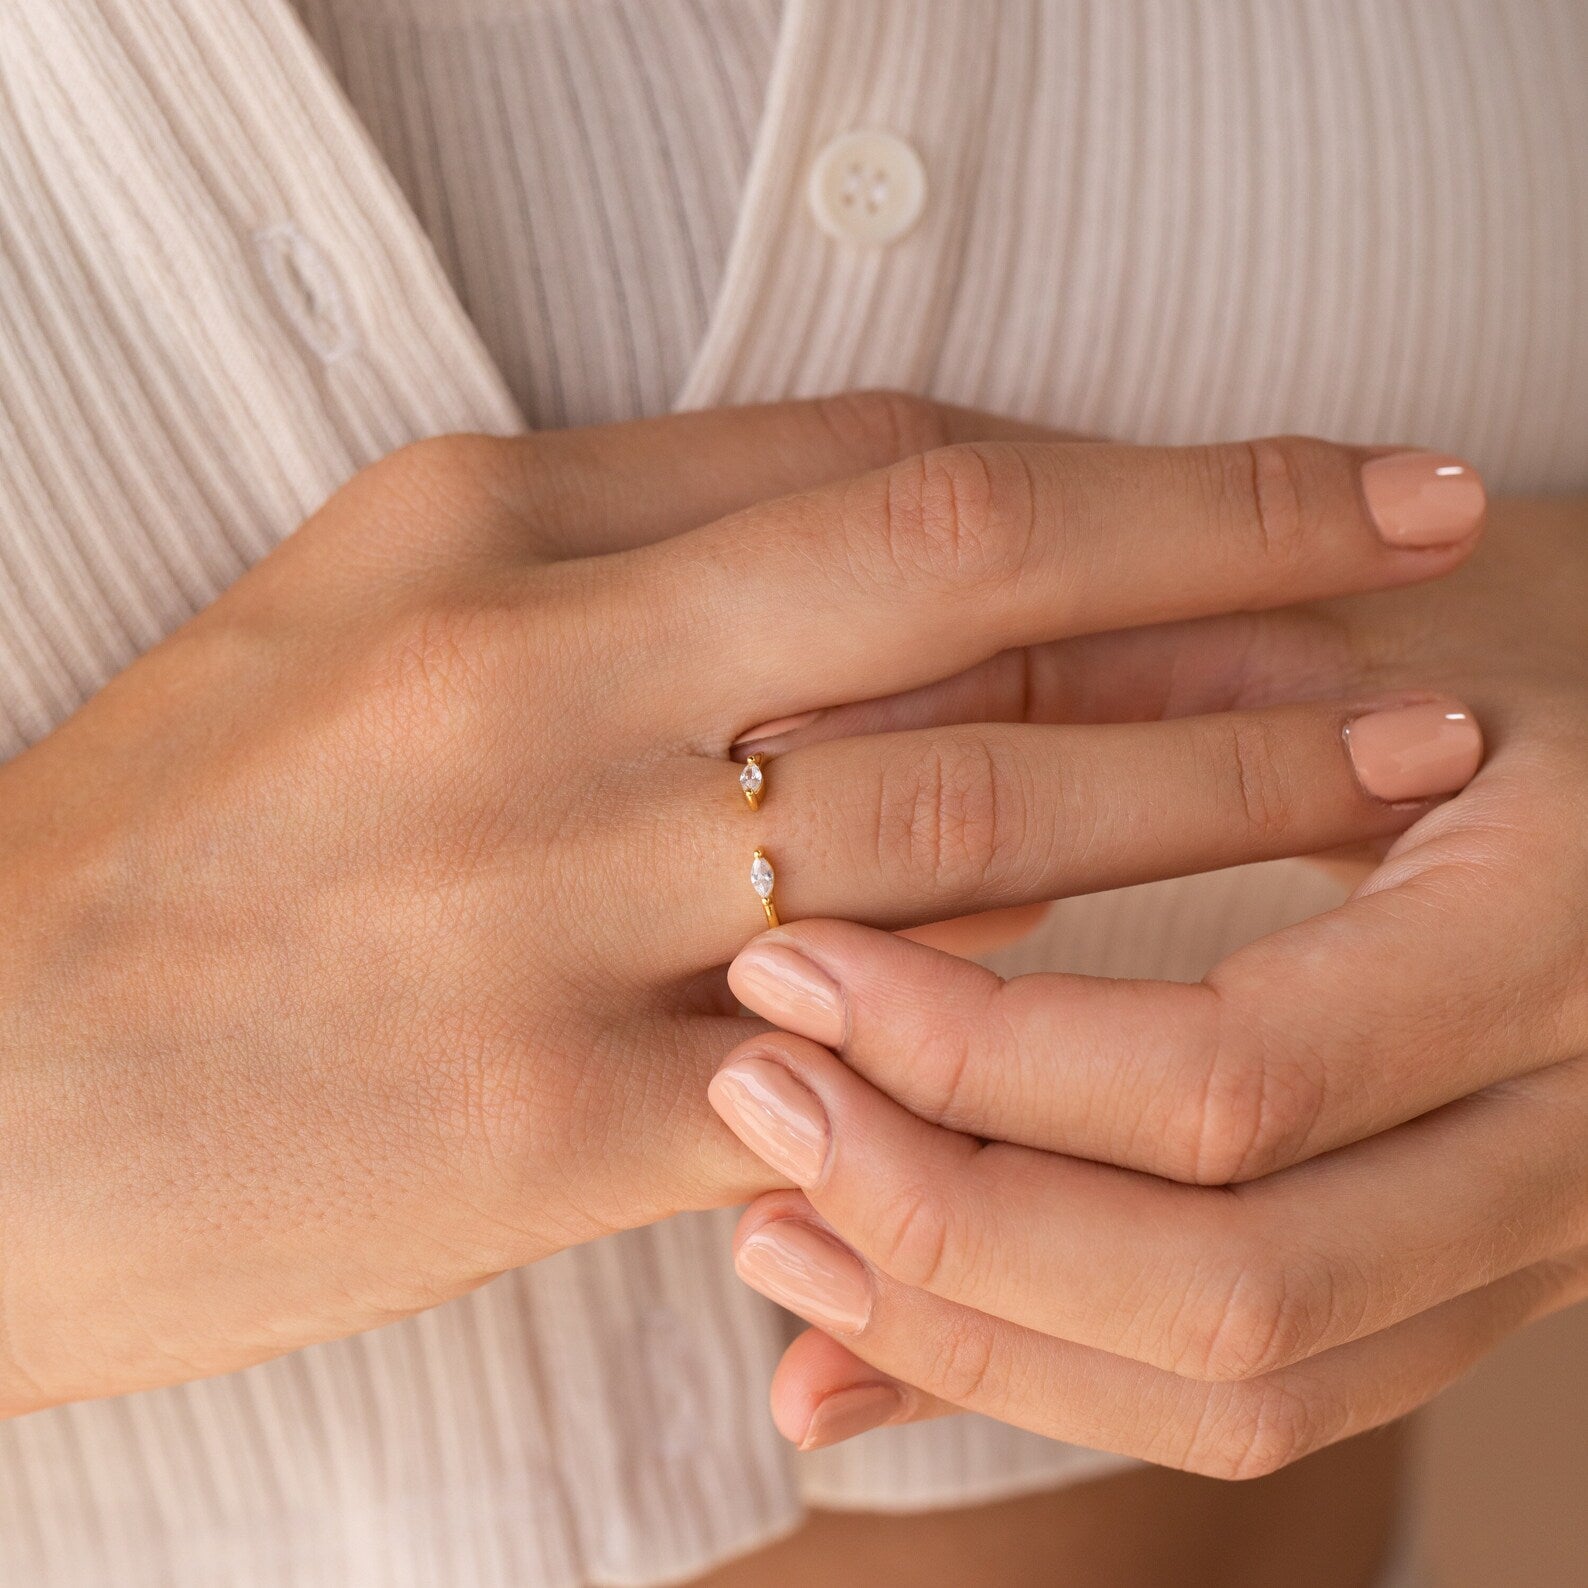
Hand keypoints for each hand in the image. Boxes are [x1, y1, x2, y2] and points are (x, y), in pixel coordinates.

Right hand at [0, 394, 1480, 1413]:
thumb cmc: (162, 838)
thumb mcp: (366, 620)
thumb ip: (626, 564)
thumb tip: (883, 555)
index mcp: (476, 526)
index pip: (866, 459)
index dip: (1105, 475)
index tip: (1270, 497)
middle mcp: (529, 684)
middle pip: (962, 584)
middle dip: (1232, 565)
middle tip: (1425, 567)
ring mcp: (550, 907)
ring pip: (964, 819)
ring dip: (1201, 787)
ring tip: (1378, 775)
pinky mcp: (553, 1126)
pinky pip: (868, 1064)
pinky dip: (1028, 1028)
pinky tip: (1164, 1014)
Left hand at [712, 490, 1587, 1475]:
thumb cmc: (1469, 657)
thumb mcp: (1308, 640)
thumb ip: (1093, 687)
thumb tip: (814, 749)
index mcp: (1551, 930)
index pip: (1231, 1076)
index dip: (975, 1052)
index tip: (789, 971)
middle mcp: (1579, 1130)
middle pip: (1233, 1283)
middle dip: (948, 1219)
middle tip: (756, 1103)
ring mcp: (1540, 1240)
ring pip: (1248, 1385)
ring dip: (977, 1333)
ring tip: (778, 1226)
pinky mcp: (1472, 1287)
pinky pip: (1267, 1396)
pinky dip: (1055, 1372)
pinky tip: (885, 1304)